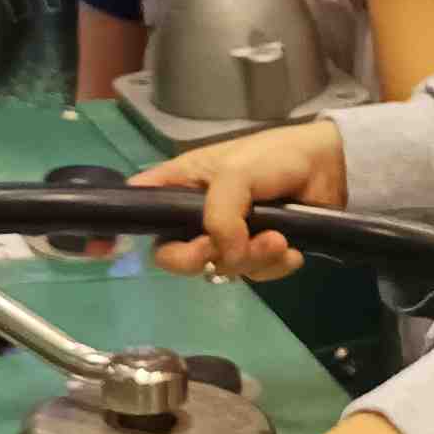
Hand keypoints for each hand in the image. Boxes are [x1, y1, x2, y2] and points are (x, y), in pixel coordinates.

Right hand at [128, 118, 346, 276]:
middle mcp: (197, 214)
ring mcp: (229, 236)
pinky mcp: (260, 252)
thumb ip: (219, 214)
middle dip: (194, 258)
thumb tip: (220, 254)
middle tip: (215, 251)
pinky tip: (291, 249)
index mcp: (180, 185)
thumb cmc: (275, 157)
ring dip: (249, 260)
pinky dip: (274, 267)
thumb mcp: (237, 174)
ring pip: (219, 269)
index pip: (137, 207)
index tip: (101, 248)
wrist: (332, 167)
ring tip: (278, 240)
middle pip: (172, 254)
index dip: (116, 228)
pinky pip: (255, 276)